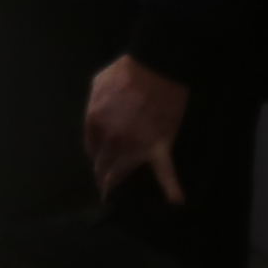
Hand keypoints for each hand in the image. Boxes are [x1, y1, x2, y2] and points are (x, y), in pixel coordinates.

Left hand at [80, 55, 191, 202]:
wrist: (156, 67)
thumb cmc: (127, 71)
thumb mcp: (99, 83)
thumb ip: (94, 104)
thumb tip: (95, 119)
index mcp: (95, 121)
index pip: (91, 146)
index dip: (94, 153)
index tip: (97, 157)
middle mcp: (111, 139)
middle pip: (102, 164)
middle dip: (101, 174)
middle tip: (102, 182)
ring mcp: (134, 145)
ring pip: (122, 172)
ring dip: (116, 183)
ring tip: (113, 193)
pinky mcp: (159, 146)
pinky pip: (166, 170)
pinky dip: (172, 186)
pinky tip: (177, 200)